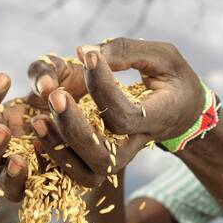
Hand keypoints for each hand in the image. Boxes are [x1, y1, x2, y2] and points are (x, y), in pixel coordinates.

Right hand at [0, 56, 86, 200]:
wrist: (106, 116)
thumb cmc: (73, 89)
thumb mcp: (59, 72)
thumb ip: (46, 72)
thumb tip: (46, 87)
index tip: (4, 77)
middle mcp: (6, 156)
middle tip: (1, 129)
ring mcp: (26, 176)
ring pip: (3, 187)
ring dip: (8, 174)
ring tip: (19, 159)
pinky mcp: (49, 191)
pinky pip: (35, 196)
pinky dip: (35, 185)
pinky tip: (43, 171)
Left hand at [31, 37, 204, 186]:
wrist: (184, 113)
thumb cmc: (174, 79)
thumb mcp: (163, 57)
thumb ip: (127, 52)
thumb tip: (84, 51)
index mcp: (157, 119)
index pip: (123, 114)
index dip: (102, 86)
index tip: (88, 56)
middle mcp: (138, 144)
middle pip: (103, 154)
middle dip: (75, 128)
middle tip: (55, 96)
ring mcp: (122, 156)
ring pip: (90, 170)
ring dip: (60, 147)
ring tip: (38, 119)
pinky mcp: (107, 157)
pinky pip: (80, 171)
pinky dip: (56, 155)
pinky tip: (39, 129)